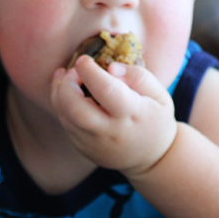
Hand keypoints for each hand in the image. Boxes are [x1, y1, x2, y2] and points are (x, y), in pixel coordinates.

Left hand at [51, 56, 178, 175]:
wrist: (152, 158)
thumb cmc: (155, 119)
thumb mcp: (160, 94)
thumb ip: (138, 77)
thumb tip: (110, 66)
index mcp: (133, 114)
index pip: (106, 90)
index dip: (89, 71)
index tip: (84, 59)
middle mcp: (110, 132)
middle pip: (76, 109)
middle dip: (66, 85)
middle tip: (70, 71)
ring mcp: (94, 143)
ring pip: (66, 117)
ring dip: (59, 94)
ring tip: (64, 77)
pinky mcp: (83, 148)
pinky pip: (66, 125)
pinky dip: (62, 105)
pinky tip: (68, 93)